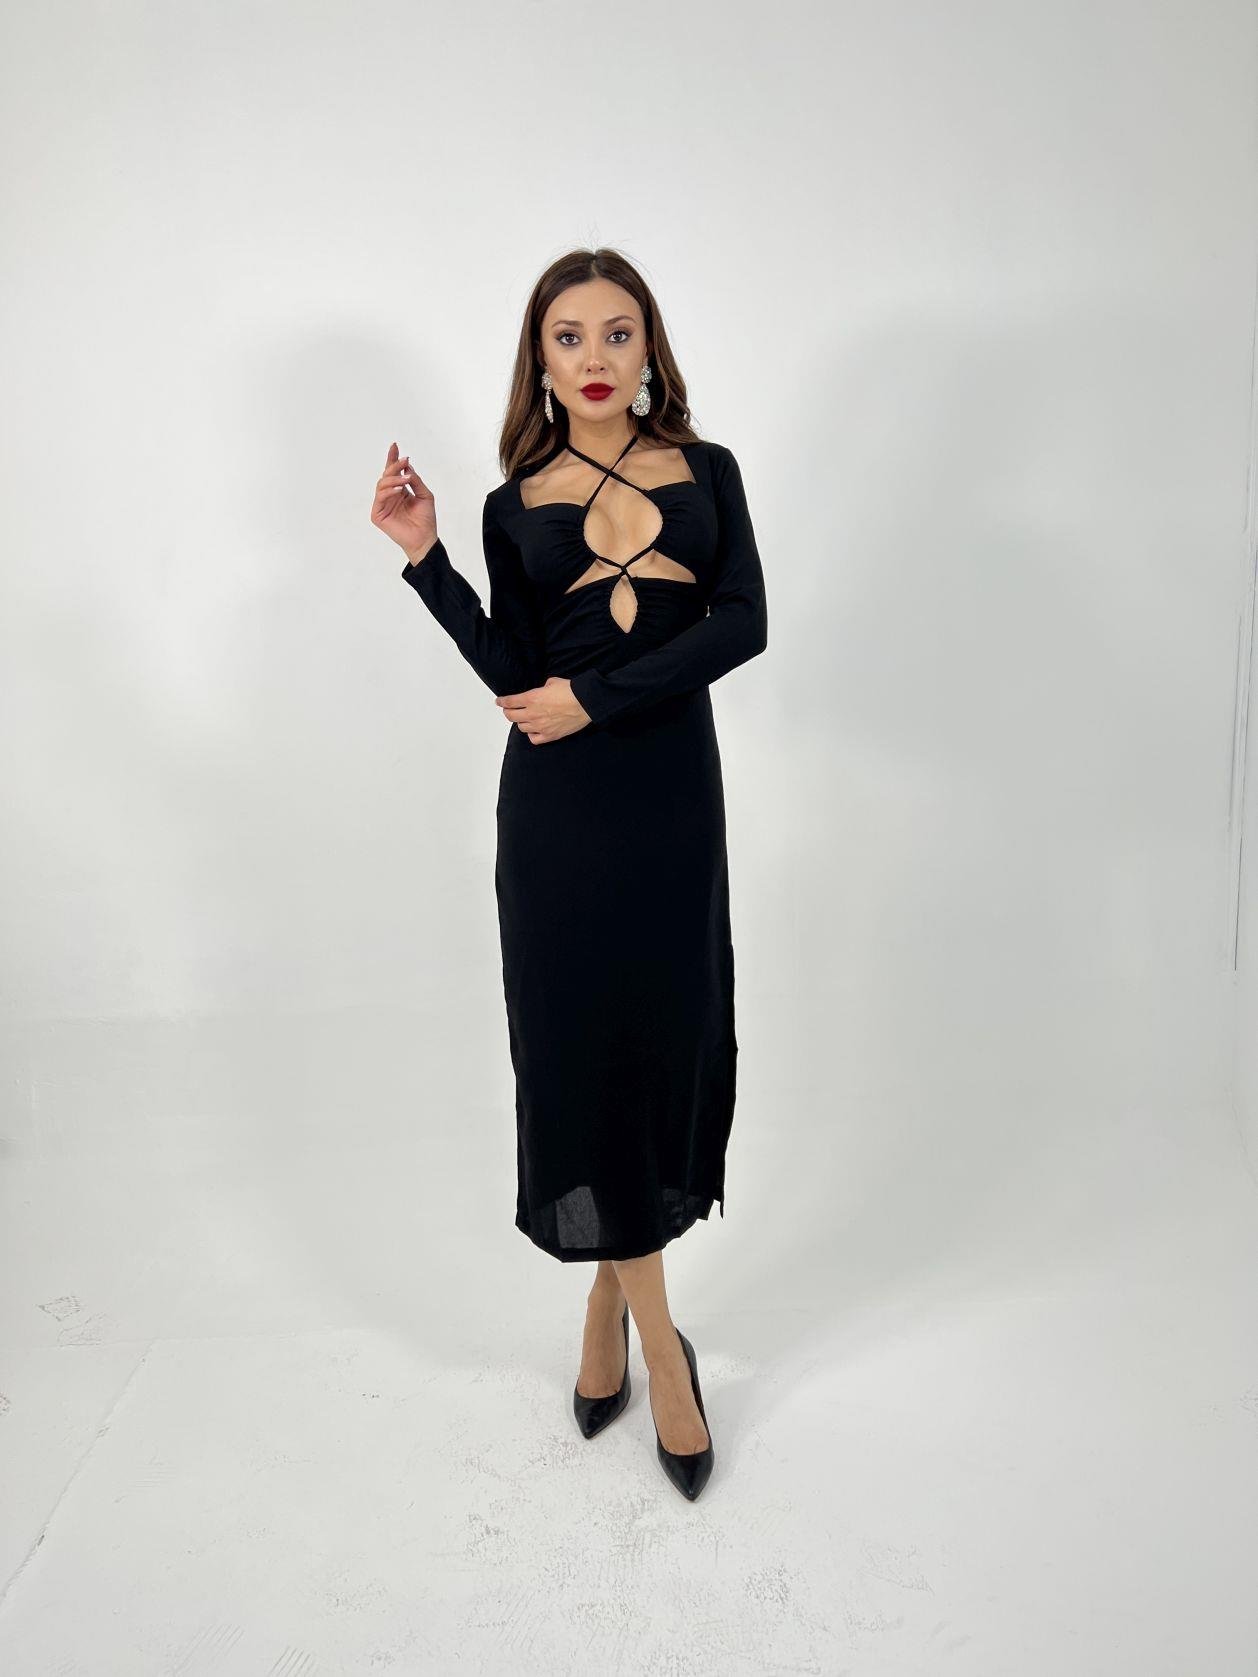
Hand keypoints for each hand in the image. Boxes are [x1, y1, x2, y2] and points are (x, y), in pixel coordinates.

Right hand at [371, 441, 437, 560]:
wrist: (425, 538)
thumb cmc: (426, 519)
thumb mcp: (425, 495)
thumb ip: (415, 480)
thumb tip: (407, 466)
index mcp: (399, 490)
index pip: (393, 472)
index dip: (393, 458)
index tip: (395, 445)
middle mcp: (389, 496)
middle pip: (386, 475)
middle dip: (395, 465)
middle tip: (405, 460)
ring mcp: (382, 504)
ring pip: (382, 484)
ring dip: (394, 479)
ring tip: (406, 479)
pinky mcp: (378, 514)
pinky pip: (380, 497)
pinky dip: (389, 491)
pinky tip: (399, 490)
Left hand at [496, 677, 590, 743]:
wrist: (585, 703)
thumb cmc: (571, 691)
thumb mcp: (551, 682)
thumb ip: (541, 689)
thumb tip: (541, 692)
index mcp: (531, 698)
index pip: (509, 702)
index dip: (502, 702)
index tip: (499, 702)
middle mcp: (532, 714)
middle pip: (511, 716)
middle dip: (508, 712)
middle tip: (509, 710)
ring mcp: (540, 726)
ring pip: (521, 727)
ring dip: (521, 722)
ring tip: (525, 719)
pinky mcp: (550, 735)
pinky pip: (534, 739)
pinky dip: (531, 735)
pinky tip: (534, 730)